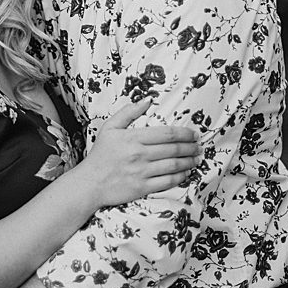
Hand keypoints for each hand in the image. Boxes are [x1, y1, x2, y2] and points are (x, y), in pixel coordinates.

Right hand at [77, 98, 200, 207]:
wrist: (89, 183)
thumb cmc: (100, 155)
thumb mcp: (108, 128)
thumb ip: (127, 113)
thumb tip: (147, 100)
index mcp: (132, 138)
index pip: (167, 134)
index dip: (185, 133)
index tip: (194, 134)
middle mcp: (138, 154)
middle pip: (174, 149)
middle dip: (191, 147)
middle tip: (198, 146)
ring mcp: (141, 172)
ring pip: (174, 165)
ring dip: (189, 161)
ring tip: (196, 158)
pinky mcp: (143, 187)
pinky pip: (168, 181)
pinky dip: (181, 176)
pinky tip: (186, 173)